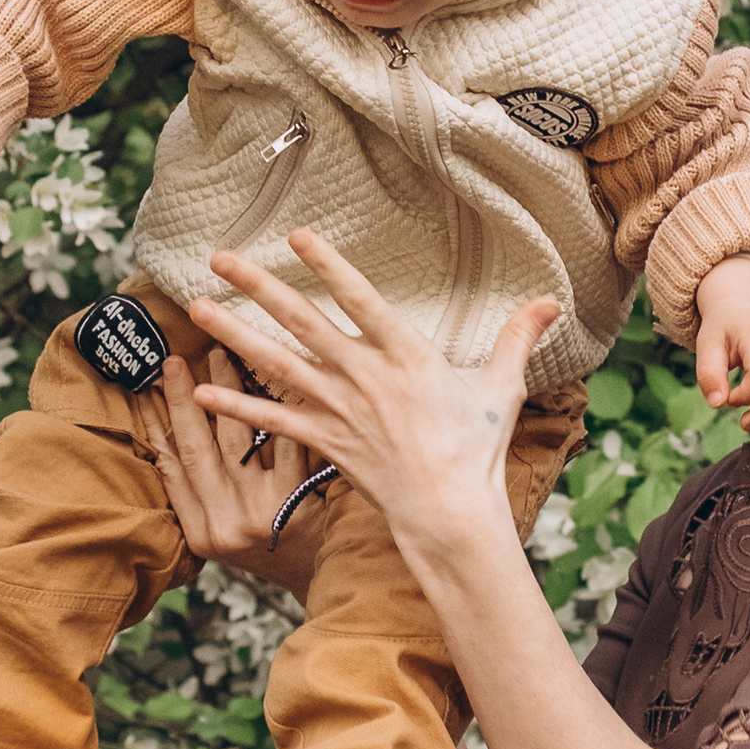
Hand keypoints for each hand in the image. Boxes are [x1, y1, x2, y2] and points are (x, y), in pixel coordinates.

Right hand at [137, 348, 324, 597]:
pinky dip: (278, 409)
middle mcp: (224, 524)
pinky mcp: (295, 500)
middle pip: (196, 447)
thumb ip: (201, 491)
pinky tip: (275, 377)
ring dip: (227, 391)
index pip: (170, 467)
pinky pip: (282, 443)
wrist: (319, 575)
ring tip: (223, 355)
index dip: (156, 424)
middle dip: (183, 398)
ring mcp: (259, 512)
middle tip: (176, 360)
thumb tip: (169, 433)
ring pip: (236, 438)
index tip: (147, 387)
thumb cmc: (269, 544)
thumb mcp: (224, 529)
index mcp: (200, 531)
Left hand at [184, 231, 558, 559]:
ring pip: (277, 364)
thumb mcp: (501, 388)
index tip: (296, 234)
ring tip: (198, 306)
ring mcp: (339, 410)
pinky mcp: (324, 443)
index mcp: (406, 356)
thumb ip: (517, 338)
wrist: (449, 513)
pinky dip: (236, 405)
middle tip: (220, 256)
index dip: (329, 265)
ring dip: (234, 333)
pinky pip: (272, 421)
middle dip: (259, 287)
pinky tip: (200, 389)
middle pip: (303, 322)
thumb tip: (552, 301)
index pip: (361, 299)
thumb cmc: (475, 451)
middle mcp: (364, 377)